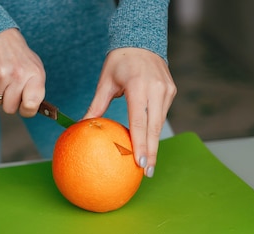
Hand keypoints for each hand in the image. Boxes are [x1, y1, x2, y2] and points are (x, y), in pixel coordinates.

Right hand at [0, 28, 45, 116]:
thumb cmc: (18, 56)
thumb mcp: (35, 68)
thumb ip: (36, 89)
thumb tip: (34, 110)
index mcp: (35, 75)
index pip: (31, 106)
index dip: (27, 110)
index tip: (24, 106)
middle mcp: (19, 75)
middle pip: (10, 108)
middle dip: (8, 101)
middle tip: (9, 87)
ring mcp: (1, 74)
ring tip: (0, 77)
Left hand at [84, 48, 176, 176]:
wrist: (141, 40)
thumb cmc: (119, 61)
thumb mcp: (105, 82)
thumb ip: (96, 105)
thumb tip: (82, 126)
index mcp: (137, 86)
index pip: (140, 122)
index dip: (141, 145)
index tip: (141, 163)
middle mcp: (156, 89)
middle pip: (154, 128)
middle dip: (152, 152)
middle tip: (147, 173)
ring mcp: (166, 90)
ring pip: (159, 123)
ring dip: (154, 144)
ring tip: (148, 164)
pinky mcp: (171, 91)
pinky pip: (161, 114)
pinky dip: (154, 129)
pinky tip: (149, 144)